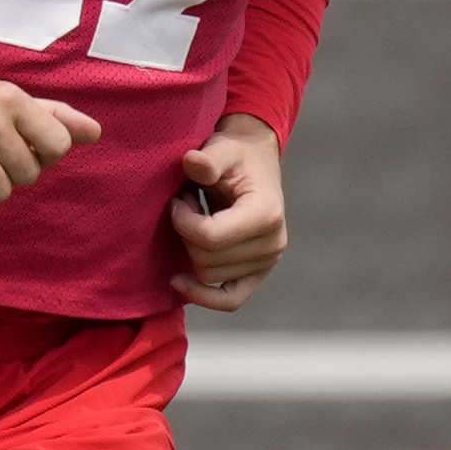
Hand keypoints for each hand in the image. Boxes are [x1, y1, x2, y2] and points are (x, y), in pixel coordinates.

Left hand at [169, 115, 287, 312]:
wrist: (255, 163)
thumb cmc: (235, 156)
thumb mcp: (221, 149)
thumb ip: (208, 159)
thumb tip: (193, 162)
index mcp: (266, 214)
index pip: (209, 237)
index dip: (182, 222)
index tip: (177, 201)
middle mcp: (273, 243)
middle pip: (206, 259)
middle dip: (186, 233)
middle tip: (188, 205)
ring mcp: (268, 262)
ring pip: (208, 275)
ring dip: (191, 249)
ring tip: (196, 219)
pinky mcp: (258, 273)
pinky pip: (230, 300)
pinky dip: (204, 296)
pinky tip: (178, 282)